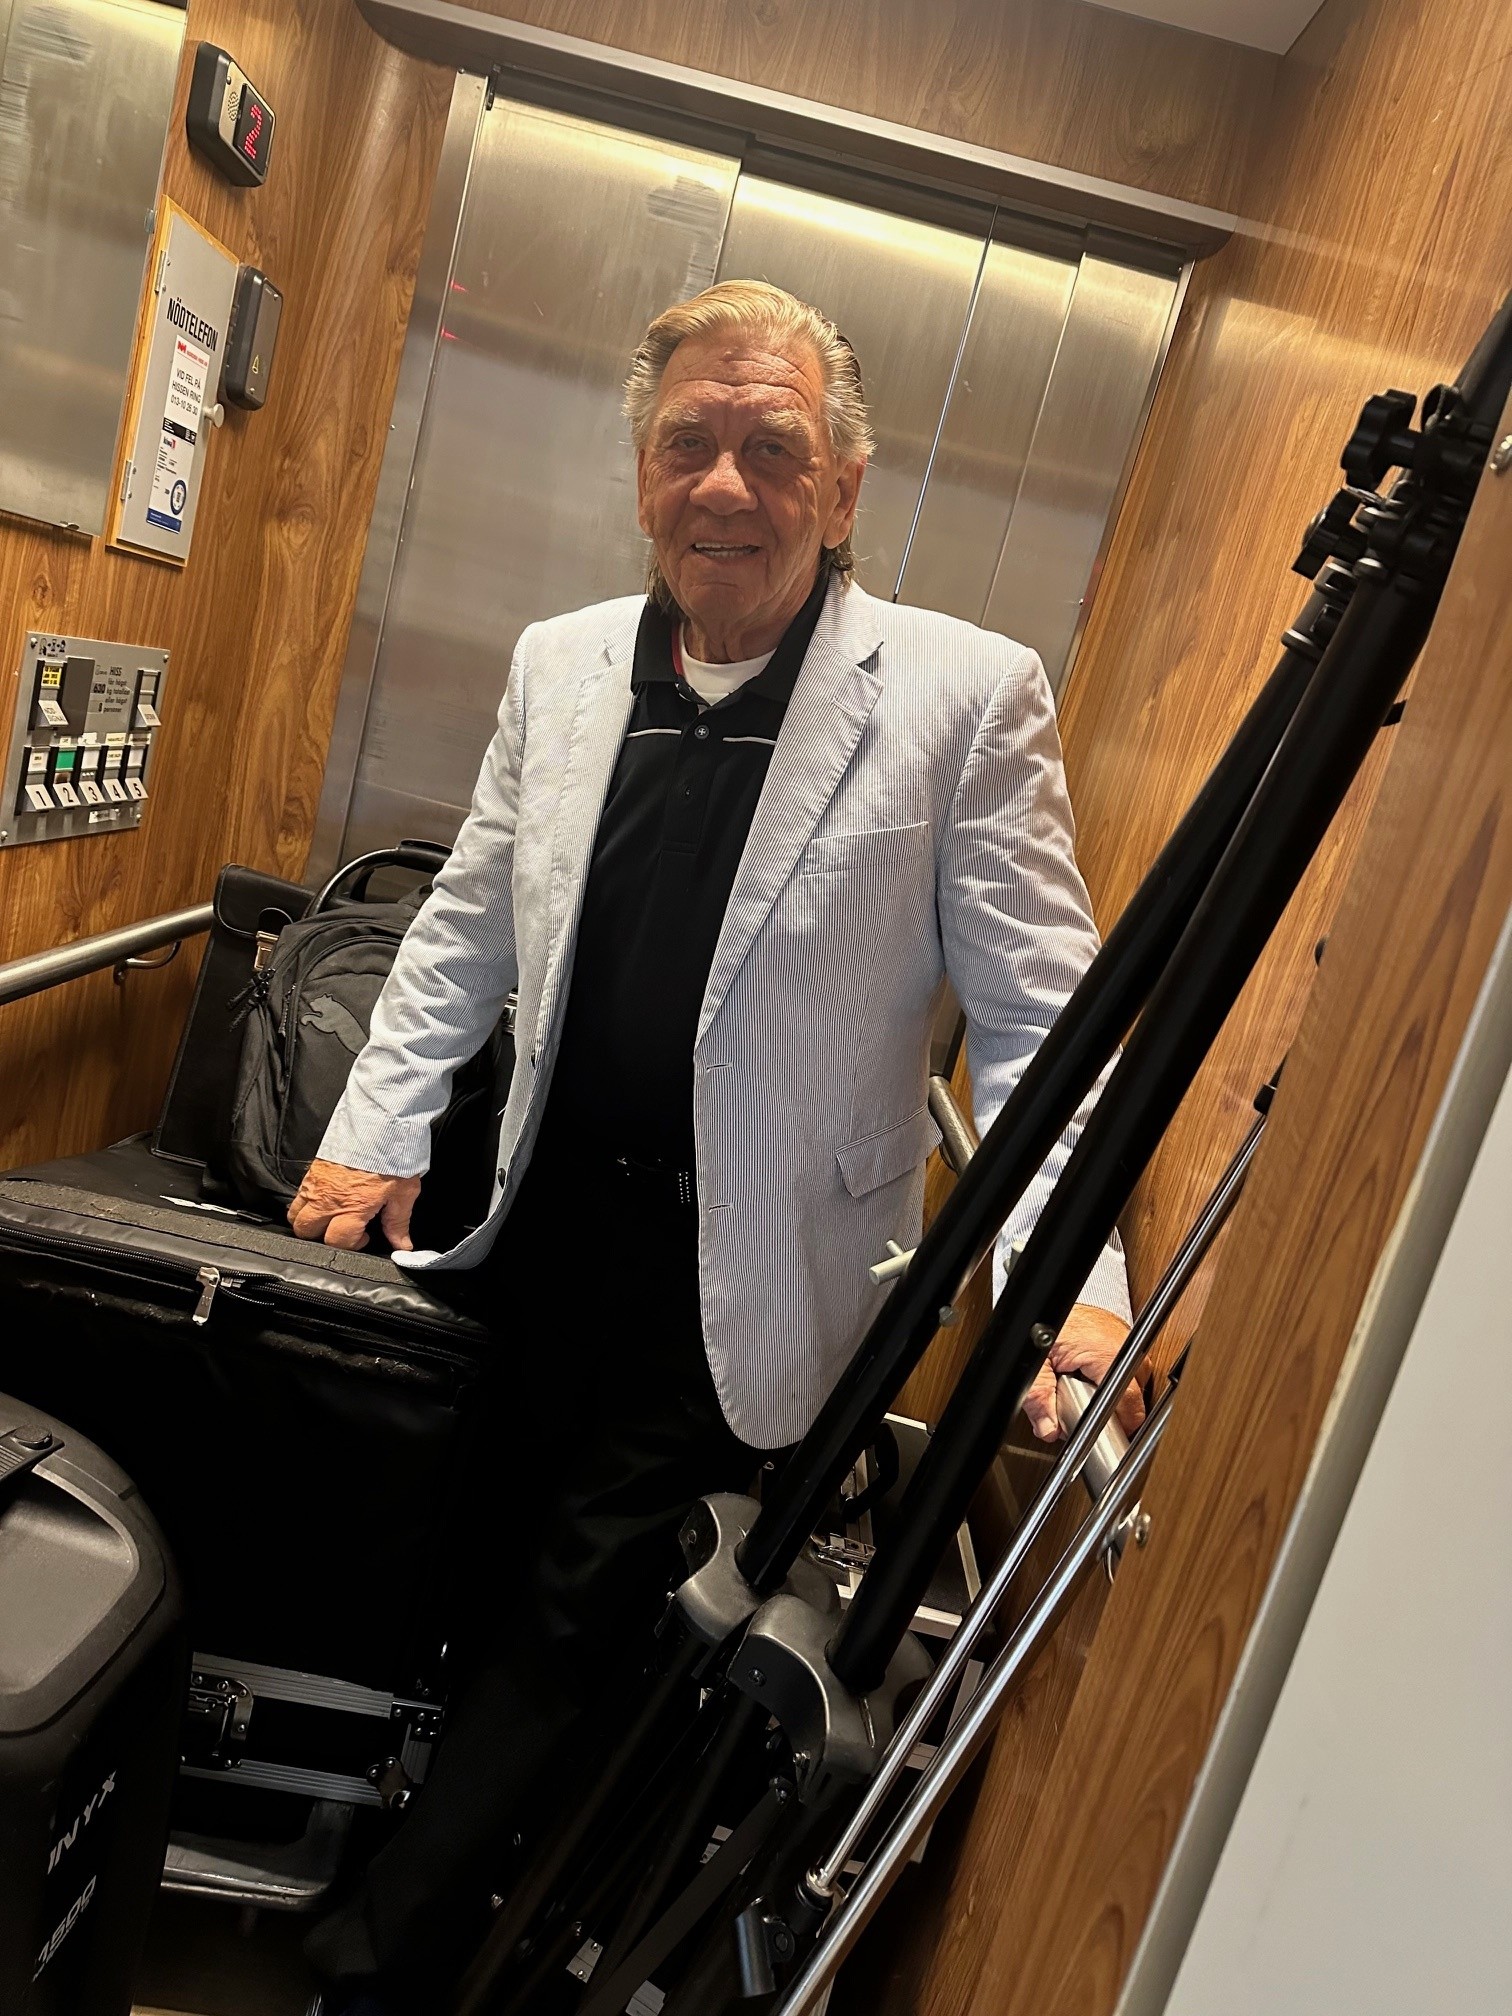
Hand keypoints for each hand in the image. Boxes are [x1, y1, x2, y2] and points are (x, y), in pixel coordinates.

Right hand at [287, 1159, 421, 1251]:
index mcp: (351, 1208)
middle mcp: (327, 1199)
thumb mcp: (404, 1193)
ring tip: (330, 1216)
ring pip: (295, 1214)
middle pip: (306, 1232)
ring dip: (309, 1221)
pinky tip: (326, 1197)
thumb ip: (398, 1222)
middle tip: (342, 1230)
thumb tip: (401, 1245)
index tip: (363, 1237)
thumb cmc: (393, 1154)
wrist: (381, 1121)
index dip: (351, 1246)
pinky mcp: (312, 1170)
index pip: (336, 1242)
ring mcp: (315, 1183)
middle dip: (322, 1237)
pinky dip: (306, 1202)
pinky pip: (298, 1194)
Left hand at [1022, 1302, 1144, 1443]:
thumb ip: (1040, 1400)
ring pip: (1134, 1375)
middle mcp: (1119, 1341)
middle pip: (1137, 1388)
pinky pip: (1125, 1360)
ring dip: (1117, 1389)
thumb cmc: (1039, 1326)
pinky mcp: (1115, 1330)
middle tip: (1094, 1412)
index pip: (1130, 1398)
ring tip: (1091, 1392)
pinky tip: (1092, 1377)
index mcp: (1105, 1352)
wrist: (1040, 1305)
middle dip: (1120, 1407)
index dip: (1122, 1422)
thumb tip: (1050, 1428)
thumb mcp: (1034, 1368)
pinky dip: (1112, 1372)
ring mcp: (1120, 1333)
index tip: (1108, 1432)